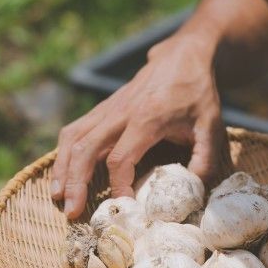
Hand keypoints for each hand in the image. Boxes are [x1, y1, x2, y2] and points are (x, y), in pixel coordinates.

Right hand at [50, 34, 228, 218]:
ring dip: (62, 168)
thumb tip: (193, 192)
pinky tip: (62, 172)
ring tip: (56, 196)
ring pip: (74, 138)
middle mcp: (120, 112)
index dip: (118, 184)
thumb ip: (204, 159)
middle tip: (70, 212)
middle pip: (86, 149)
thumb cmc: (197, 93)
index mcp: (147, 118)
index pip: (120, 157)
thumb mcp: (211, 126)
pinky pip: (76, 129)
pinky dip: (64, 151)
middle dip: (75, 182)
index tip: (123, 206)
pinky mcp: (104, 107)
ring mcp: (108, 108)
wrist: (183, 56)